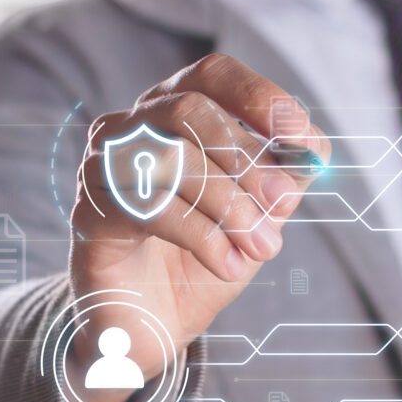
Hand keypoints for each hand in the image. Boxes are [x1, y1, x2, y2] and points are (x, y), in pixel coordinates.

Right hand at [67, 53, 328, 401]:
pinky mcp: (90, 211)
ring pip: (171, 157)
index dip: (258, 95)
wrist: (150, 326)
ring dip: (229, 204)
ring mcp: (104, 166)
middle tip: (283, 204)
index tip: (299, 134)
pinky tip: (229, 266)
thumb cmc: (199, 259)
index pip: (212, 75)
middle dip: (247, 158)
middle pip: (190, 109)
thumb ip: (283, 181)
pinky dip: (201, 237)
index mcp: (174, 114)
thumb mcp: (256, 217)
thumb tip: (312, 149)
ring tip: (261, 247)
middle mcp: (132, 128)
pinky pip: (149, 207)